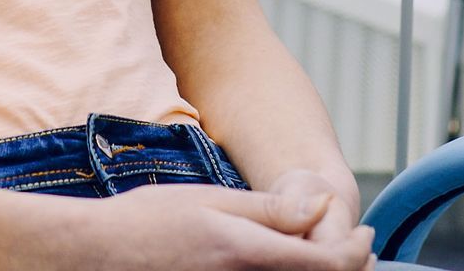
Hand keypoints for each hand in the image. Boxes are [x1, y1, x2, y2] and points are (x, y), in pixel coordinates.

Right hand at [68, 181, 376, 270]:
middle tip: (358, 248)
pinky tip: (285, 262)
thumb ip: (269, 210)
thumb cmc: (149, 220)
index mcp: (248, 255)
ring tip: (324, 254)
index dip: (358, 252)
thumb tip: (321, 210)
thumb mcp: (211, 201)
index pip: (328, 266)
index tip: (366, 234)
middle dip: (347, 268)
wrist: (97, 255)